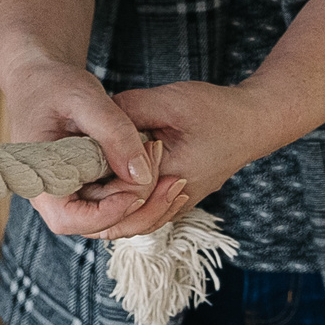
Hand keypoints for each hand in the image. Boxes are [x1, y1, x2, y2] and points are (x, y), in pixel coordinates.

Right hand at [0, 49, 162, 238]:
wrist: (41, 77)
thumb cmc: (54, 84)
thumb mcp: (84, 99)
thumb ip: (113, 133)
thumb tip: (142, 175)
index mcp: (38, 177)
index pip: (68, 219)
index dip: (106, 213)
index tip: (138, 190)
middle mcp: (51, 193)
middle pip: (95, 224)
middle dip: (135, 207)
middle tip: (167, 176)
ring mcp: (69, 192)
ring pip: (109, 218)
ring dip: (142, 203)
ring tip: (169, 173)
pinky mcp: (85, 186)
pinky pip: (113, 202)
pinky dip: (138, 192)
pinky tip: (162, 172)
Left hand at [74, 80, 274, 213]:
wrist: (253, 122)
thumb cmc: (215, 110)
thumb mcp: (168, 101)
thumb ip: (128, 110)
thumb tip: (92, 122)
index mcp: (169, 179)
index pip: (116, 197)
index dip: (90, 183)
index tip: (74, 159)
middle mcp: (173, 201)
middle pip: (118, 221)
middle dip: (92, 201)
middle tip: (72, 173)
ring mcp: (175, 205)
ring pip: (129, 222)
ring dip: (105, 204)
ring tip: (84, 176)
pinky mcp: (175, 199)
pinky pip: (141, 213)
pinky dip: (120, 202)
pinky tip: (104, 179)